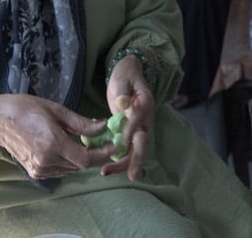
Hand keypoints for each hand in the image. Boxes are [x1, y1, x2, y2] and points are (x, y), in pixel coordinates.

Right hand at [0, 91, 113, 179]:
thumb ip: (81, 123)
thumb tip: (102, 127)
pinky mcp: (35, 173)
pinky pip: (60, 170)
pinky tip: (69, 148)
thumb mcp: (57, 110)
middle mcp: (46, 161)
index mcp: (52, 144)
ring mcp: (39, 169)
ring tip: (87, 143)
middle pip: (80, 165)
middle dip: (95, 155)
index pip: (85, 159)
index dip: (102, 154)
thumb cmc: (26, 109)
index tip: (112, 145)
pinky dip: (69, 161)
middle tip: (103, 141)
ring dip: (82, 158)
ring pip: (71, 169)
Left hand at [99, 54, 155, 180]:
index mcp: (146, 104)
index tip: (119, 144)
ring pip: (135, 150)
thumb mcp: (122, 79)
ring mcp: (139, 127)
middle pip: (142, 142)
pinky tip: (106, 168)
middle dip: (136, 159)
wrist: (128, 76)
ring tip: (107, 173)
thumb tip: (123, 103)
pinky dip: (118, 159)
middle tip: (132, 176)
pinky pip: (127, 149)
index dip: (130, 132)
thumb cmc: (125, 77)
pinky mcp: (131, 133)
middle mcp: (146, 119)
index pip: (138, 120)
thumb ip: (122, 92)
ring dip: (124, 164)